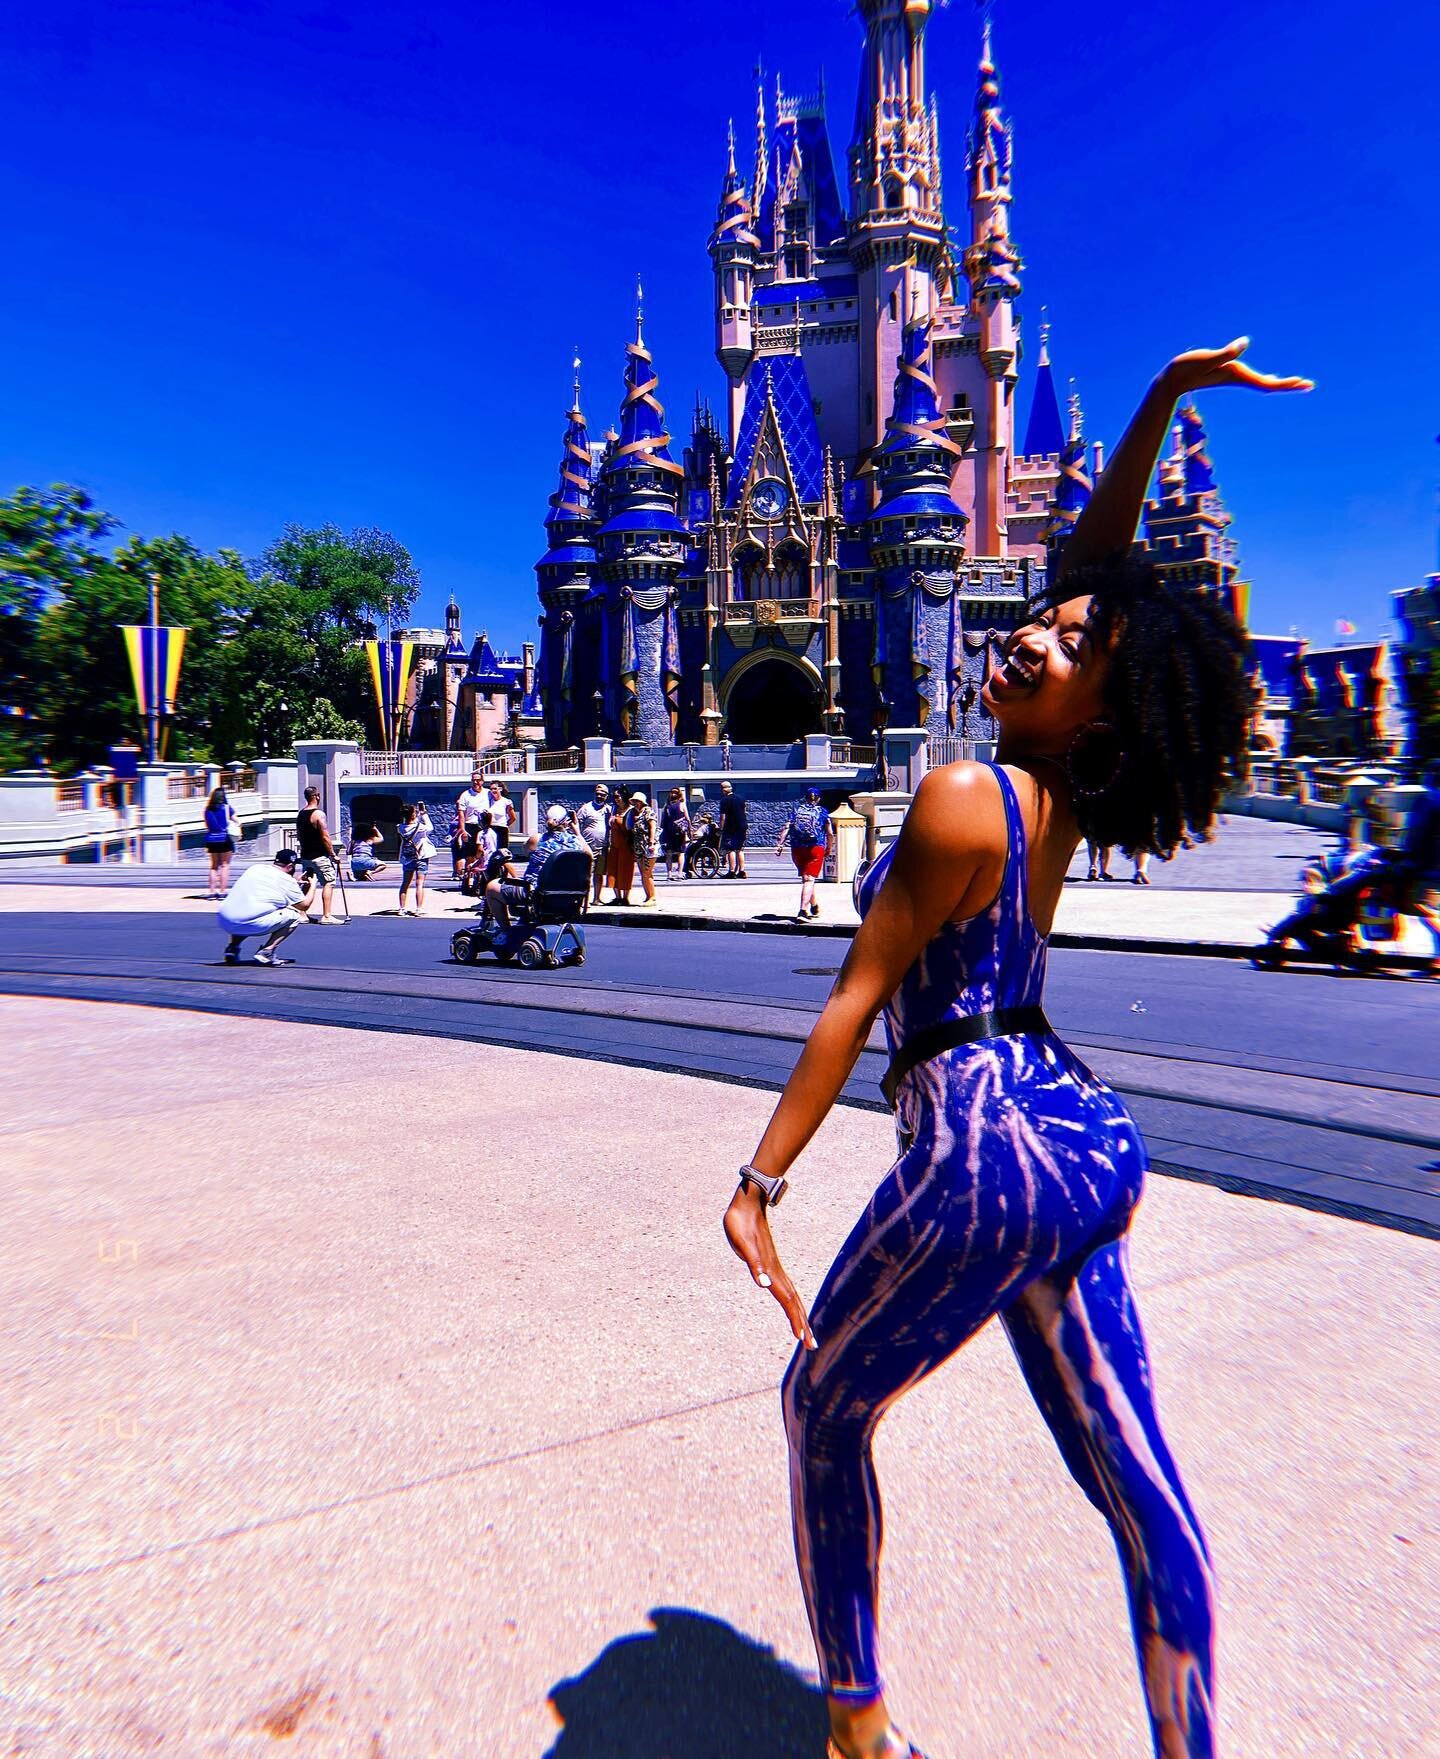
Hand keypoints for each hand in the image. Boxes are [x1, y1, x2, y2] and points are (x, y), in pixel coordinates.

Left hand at [724, 1186, 816, 1350]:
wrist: (748, 1201)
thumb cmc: (740, 1222)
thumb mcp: (742, 1243)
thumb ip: (754, 1264)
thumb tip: (763, 1284)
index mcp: (770, 1269)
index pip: (786, 1299)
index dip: (794, 1319)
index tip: (802, 1338)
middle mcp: (776, 1270)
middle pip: (793, 1302)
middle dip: (802, 1324)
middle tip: (811, 1346)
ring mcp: (775, 1267)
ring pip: (791, 1295)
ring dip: (799, 1314)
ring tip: (805, 1332)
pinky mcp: (771, 1263)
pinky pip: (785, 1288)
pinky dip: (791, 1301)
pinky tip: (791, 1305)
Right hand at [1162, 337, 1313, 398]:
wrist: (1172, 381)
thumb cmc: (1188, 367)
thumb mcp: (1208, 357)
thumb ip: (1226, 352)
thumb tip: (1244, 343)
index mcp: (1238, 374)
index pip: (1267, 383)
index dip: (1285, 383)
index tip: (1302, 382)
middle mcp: (1239, 378)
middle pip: (1269, 385)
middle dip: (1289, 385)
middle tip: (1310, 385)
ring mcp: (1235, 377)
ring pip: (1263, 383)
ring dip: (1281, 383)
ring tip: (1298, 383)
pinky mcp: (1230, 374)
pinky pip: (1255, 379)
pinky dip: (1267, 380)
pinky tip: (1272, 378)